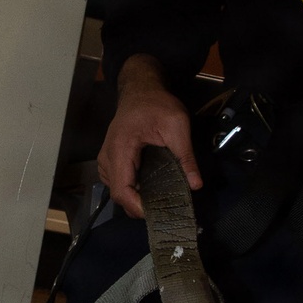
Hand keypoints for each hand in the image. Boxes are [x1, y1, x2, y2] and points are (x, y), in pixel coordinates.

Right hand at [98, 55, 201, 218]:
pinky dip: (133, 190)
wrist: (141, 90)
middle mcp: (107, 157)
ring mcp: (106, 160)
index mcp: (120, 149)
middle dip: (141, 206)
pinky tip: (152, 189)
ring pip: (118, 191)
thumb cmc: (157, 104)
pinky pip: (119, 183)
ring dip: (137, 199)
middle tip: (167, 209)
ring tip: (162, 200)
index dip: (138, 207)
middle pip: (119, 195)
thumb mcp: (177, 125)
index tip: (160, 212)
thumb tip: (196, 184)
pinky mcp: (110, 161)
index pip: (122, 190)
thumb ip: (185, 156)